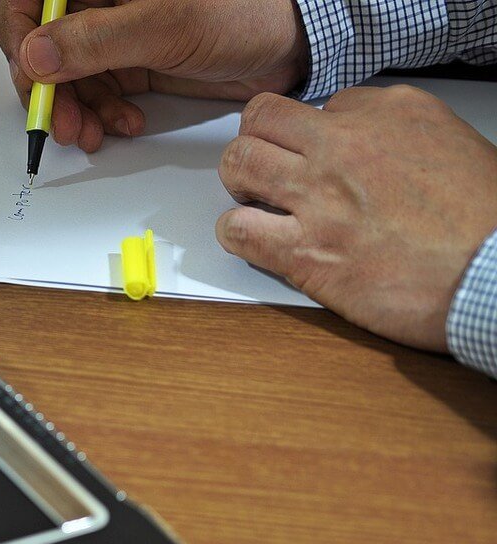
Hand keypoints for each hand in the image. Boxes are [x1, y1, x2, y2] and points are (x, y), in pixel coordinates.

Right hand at [0, 0, 308, 151]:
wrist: (293, 42)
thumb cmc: (246, 8)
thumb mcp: (165, 23)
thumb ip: (96, 40)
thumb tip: (36, 56)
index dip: (21, 37)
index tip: (30, 74)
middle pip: (41, 41)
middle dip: (46, 87)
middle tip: (57, 121)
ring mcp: (112, 30)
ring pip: (64, 73)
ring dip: (73, 109)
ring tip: (90, 134)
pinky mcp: (128, 60)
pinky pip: (94, 91)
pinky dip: (100, 114)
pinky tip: (122, 122)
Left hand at [216, 86, 496, 350]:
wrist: (492, 276)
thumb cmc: (483, 224)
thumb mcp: (455, 148)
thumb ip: (401, 139)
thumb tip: (368, 148)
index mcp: (392, 113)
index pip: (322, 105)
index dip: (311, 133)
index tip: (316, 154)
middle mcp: (347, 146)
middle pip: (262, 118)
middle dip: (256, 142)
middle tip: (265, 167)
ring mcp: (320, 198)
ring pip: (239, 162)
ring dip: (238, 181)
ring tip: (253, 199)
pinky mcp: (305, 252)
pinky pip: (238, 229)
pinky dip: (234, 233)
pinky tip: (251, 238)